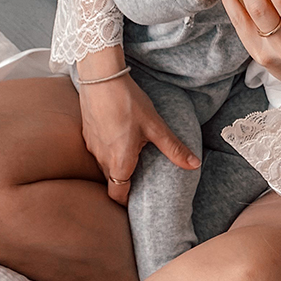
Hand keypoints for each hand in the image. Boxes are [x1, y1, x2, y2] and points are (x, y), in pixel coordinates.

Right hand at [78, 74, 199, 205]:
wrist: (101, 79)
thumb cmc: (128, 102)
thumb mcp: (155, 126)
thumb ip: (173, 148)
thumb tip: (194, 165)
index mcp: (120, 162)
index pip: (117, 195)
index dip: (125, 202)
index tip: (135, 200)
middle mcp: (102, 158)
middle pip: (111, 181)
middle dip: (123, 183)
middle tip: (138, 178)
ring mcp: (91, 146)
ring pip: (102, 166)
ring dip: (115, 166)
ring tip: (130, 155)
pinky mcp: (86, 133)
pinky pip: (96, 150)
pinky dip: (107, 150)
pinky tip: (118, 136)